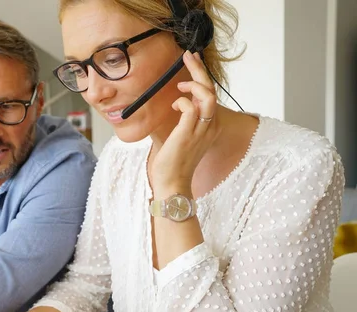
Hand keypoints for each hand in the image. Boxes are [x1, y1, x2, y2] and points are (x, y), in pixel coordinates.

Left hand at [151, 50, 221, 191]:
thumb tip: (175, 100)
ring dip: (194, 83)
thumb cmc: (173, 161)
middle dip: (199, 69)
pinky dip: (182, 101)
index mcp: (210, 125)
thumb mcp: (181, 134)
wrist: (172, 183)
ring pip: (207, 96)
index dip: (202, 75)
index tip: (192, 62)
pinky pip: (190, 108)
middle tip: (188, 56)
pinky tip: (174, 104)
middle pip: (211, 90)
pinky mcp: (188, 133)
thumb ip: (182, 118)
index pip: (211, 93)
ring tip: (181, 83)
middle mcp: (210, 125)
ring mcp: (201, 130)